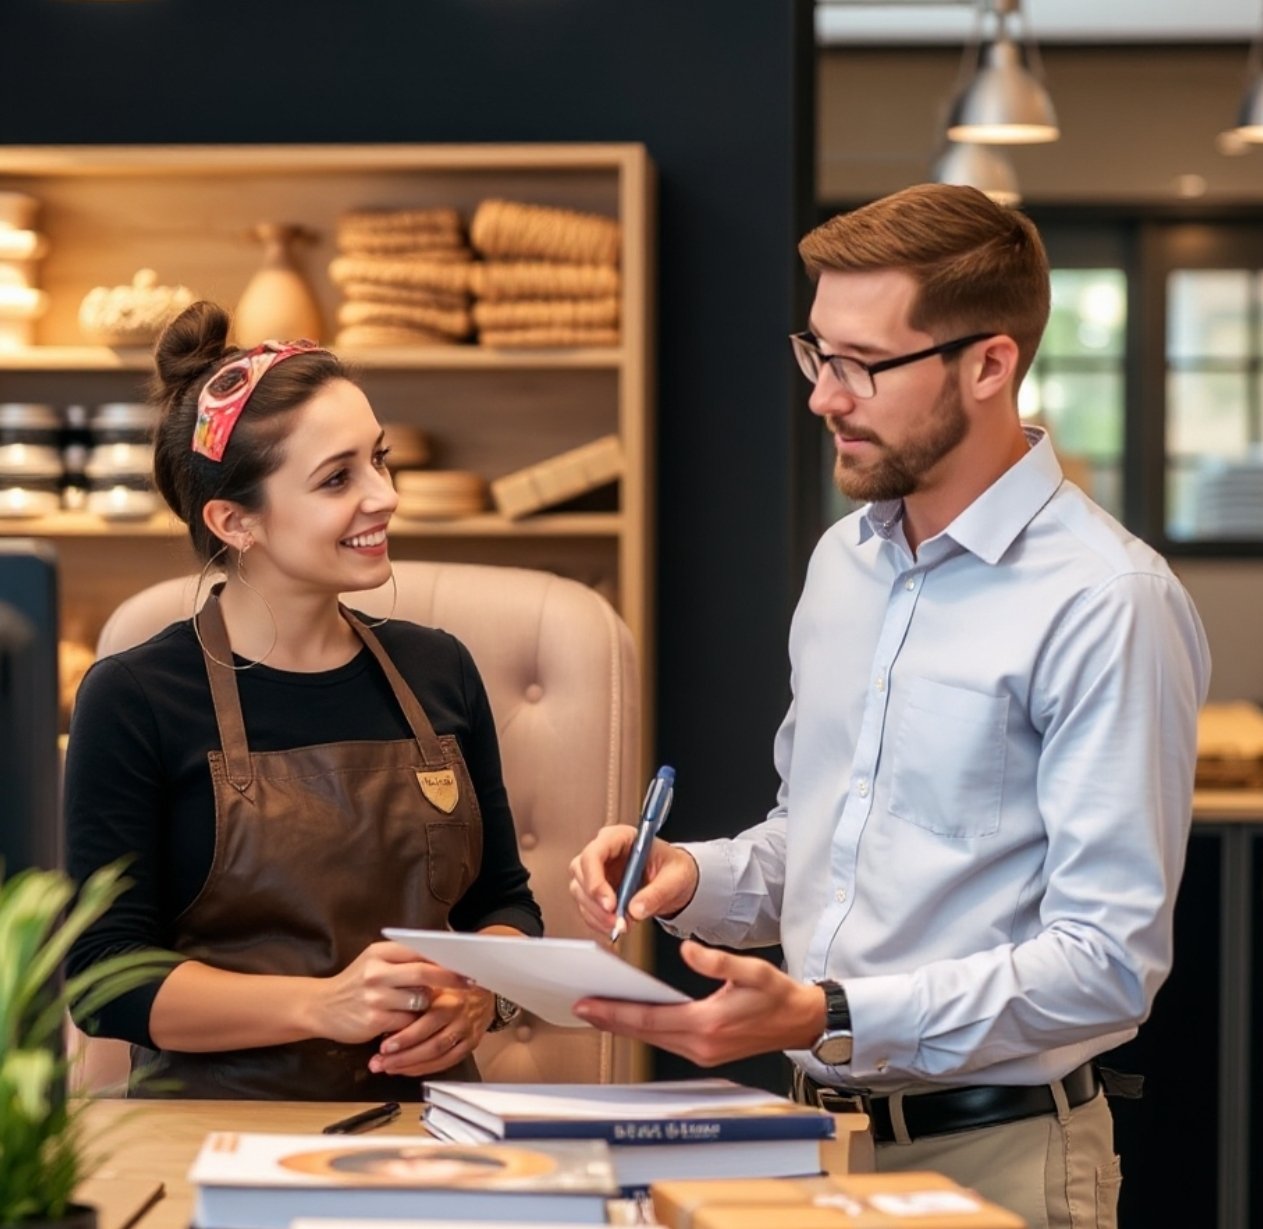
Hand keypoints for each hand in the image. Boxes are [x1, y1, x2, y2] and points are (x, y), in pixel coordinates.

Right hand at [311, 940, 470, 1044]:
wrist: (320, 1007)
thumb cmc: (356, 983)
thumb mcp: (375, 962)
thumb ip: (404, 959)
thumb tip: (444, 959)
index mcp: (380, 953)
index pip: (420, 951)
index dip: (445, 959)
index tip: (466, 963)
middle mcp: (377, 973)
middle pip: (423, 974)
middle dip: (450, 979)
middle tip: (469, 983)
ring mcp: (375, 997)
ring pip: (419, 1001)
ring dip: (427, 1005)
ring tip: (423, 1006)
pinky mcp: (374, 1021)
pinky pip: (408, 1023)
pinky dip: (413, 1024)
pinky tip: (407, 1022)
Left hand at [369, 983, 495, 1076]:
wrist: (484, 989)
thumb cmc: (452, 982)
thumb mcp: (435, 979)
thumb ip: (417, 990)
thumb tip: (386, 1006)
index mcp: (451, 999)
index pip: (427, 1023)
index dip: (405, 1037)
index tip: (382, 1045)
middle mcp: (461, 1018)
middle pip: (432, 1044)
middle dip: (403, 1057)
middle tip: (379, 1063)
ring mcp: (467, 1033)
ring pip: (439, 1056)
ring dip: (411, 1066)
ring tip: (387, 1068)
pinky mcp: (471, 1045)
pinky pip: (447, 1062)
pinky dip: (425, 1069)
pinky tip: (407, 1070)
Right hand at [568, 825, 698, 936]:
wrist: (674, 880)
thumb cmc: (674, 868)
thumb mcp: (675, 878)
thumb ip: (657, 893)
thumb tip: (635, 910)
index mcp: (621, 837)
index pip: (594, 853)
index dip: (595, 879)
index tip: (610, 904)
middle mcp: (604, 851)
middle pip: (581, 872)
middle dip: (595, 901)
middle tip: (616, 920)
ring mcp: (598, 870)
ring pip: (579, 891)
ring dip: (596, 914)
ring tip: (620, 925)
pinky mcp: (596, 889)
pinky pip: (586, 906)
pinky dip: (598, 920)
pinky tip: (614, 926)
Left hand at [572, 939, 825, 1065]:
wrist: (801, 1022)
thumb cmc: (779, 995)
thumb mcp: (752, 970)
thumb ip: (717, 961)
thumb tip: (687, 950)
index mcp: (707, 1024)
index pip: (649, 1018)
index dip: (615, 1011)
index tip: (588, 1003)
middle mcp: (700, 1045)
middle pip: (643, 1033)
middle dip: (609, 1020)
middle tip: (579, 1007)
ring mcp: (702, 1052)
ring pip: (652, 1039)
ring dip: (623, 1025)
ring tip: (597, 1009)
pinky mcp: (705, 1051)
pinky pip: (664, 1040)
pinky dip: (643, 1028)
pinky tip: (631, 1017)